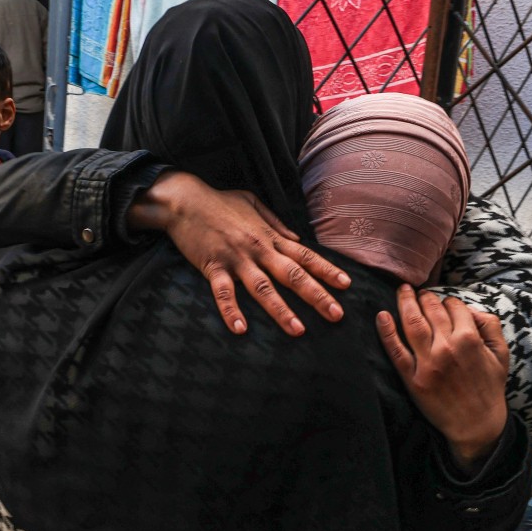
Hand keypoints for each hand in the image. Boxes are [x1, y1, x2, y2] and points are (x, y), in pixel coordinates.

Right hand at [130, 171, 350, 335]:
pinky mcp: (213, 266)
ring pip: (263, 288)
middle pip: (292, 274)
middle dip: (316, 295)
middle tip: (336, 314)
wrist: (185, 201)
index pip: (304, 255)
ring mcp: (235, 258)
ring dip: (281, 310)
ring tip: (297, 330)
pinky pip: (224, 292)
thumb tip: (297, 240)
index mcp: (268, 236)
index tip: (346, 285)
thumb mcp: (252, 203)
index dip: (326, 270)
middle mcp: (257, 248)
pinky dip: (231, 311)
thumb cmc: (218, 201)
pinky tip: (240, 329)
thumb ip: (276, 223)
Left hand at [376, 286, 510, 474]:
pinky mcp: (412, 377)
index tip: (441, 300)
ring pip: (412, 323)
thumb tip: (471, 308)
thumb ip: (491, 327)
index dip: (446, 300)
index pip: (453, 306)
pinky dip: (386, 331)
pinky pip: (395, 350)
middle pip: (430, 310)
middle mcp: (448, 347)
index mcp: (470, 339)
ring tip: (401, 291)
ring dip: (404, 302)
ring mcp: (428, 362)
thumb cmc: (489, 387)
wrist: (477, 424)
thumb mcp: (501, 355)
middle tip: (416, 290)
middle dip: (423, 296)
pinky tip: (381, 316)